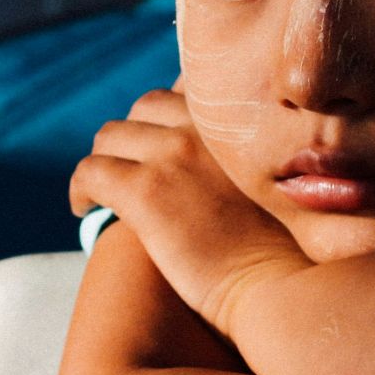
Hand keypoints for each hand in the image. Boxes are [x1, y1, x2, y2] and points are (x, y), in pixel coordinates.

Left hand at [70, 88, 308, 335]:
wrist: (283, 286)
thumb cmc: (292, 250)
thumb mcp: (284, 181)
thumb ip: (258, 156)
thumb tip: (226, 163)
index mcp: (240, 119)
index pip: (189, 88)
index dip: (170, 117)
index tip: (164, 145)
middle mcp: (206, 124)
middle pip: (145, 107)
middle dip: (133, 137)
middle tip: (130, 170)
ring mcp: (173, 153)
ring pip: (110, 137)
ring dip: (105, 160)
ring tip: (105, 192)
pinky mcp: (144, 191)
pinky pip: (91, 173)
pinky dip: (82, 189)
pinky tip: (86, 209)